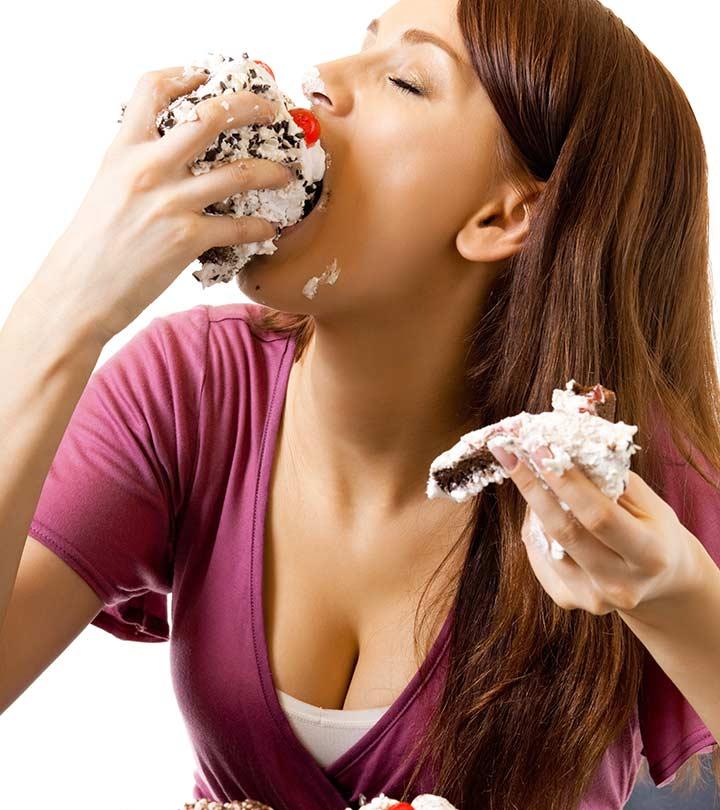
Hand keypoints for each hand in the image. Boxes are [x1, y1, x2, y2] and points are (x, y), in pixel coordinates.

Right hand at [27, 65, 292, 343]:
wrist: (78, 292)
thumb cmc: (92, 246)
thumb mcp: (108, 188)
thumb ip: (139, 167)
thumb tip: (173, 161)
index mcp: (124, 150)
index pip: (153, 89)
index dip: (185, 75)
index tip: (210, 76)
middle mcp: (148, 168)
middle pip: (210, 117)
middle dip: (250, 107)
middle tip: (270, 111)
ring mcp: (170, 202)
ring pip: (238, 173)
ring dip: (271, 172)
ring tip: (286, 175)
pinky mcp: (186, 238)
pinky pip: (238, 226)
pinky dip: (259, 227)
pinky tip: (268, 229)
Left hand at [488, 444, 704, 616]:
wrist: (661, 579)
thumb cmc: (653, 529)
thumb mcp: (647, 502)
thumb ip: (609, 477)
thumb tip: (564, 445)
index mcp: (649, 554)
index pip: (598, 515)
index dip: (566, 481)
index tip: (540, 448)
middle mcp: (621, 584)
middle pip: (564, 531)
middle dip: (533, 487)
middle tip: (510, 454)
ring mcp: (593, 598)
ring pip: (545, 542)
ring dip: (533, 505)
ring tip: (531, 476)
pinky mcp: (570, 601)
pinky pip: (539, 556)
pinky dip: (534, 529)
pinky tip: (541, 511)